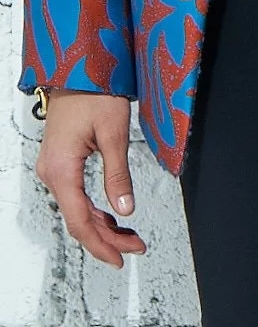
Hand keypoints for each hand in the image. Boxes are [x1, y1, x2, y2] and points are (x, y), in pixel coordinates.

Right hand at [34, 93, 145, 267]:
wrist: (77, 68)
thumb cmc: (94, 93)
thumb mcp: (114, 134)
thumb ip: (118, 174)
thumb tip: (125, 210)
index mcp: (62, 170)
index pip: (80, 221)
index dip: (102, 244)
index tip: (122, 258)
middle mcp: (52, 173)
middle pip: (78, 219)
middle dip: (107, 238)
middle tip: (135, 248)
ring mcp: (54, 169)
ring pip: (77, 210)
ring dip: (103, 226)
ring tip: (130, 237)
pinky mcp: (61, 163)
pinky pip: (76, 196)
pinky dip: (95, 209)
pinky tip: (113, 217)